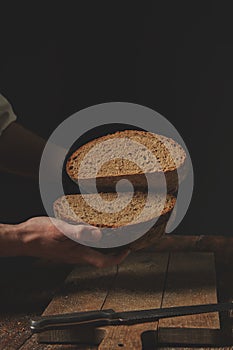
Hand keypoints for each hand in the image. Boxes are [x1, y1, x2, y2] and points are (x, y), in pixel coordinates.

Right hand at [1, 217, 129, 266]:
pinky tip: (91, 226)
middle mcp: (76, 254)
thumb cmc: (39, 235)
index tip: (128, 250)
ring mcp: (71, 251)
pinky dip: (93, 237)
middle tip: (124, 238)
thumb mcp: (60, 231)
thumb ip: (79, 232)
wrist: (23, 238)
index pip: (103, 261)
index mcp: (78, 253)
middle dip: (115, 249)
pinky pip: (84, 244)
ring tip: (113, 231)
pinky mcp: (65, 245)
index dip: (118, 258)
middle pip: (101, 256)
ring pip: (93, 251)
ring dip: (105, 243)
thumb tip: (98, 234)